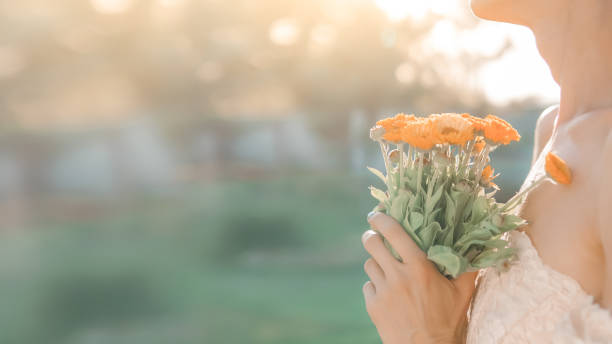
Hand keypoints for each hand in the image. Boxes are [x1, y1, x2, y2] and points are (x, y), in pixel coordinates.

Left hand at [362, 212, 477, 343]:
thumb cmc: (447, 322)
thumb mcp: (462, 294)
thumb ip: (468, 268)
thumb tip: (477, 247)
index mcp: (419, 268)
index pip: (394, 233)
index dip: (381, 219)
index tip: (376, 214)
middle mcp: (398, 276)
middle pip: (372, 244)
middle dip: (371, 236)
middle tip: (373, 236)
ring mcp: (383, 291)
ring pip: (369, 265)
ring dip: (376, 263)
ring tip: (386, 268)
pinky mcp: (373, 306)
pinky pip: (369, 285)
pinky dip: (375, 285)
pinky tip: (387, 292)